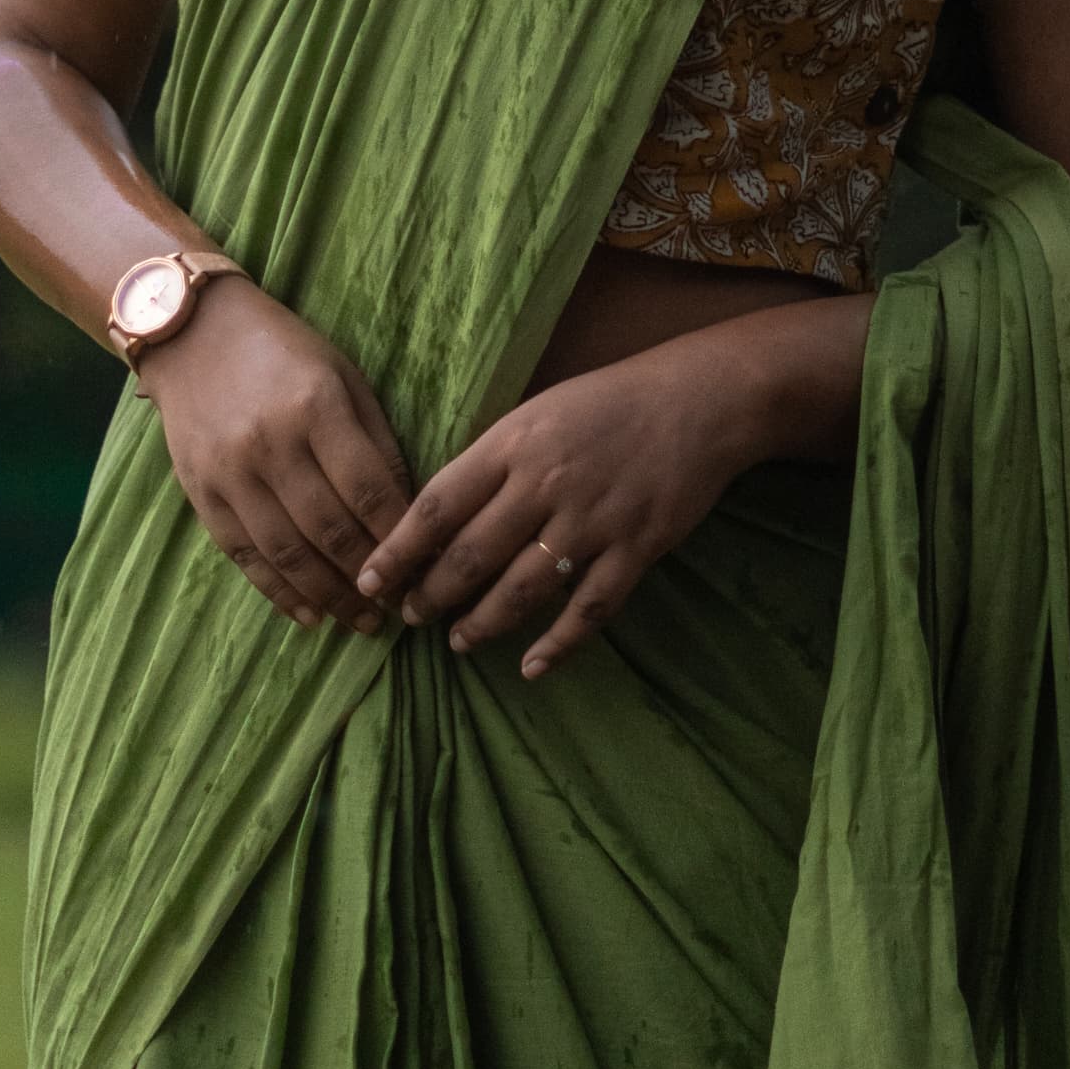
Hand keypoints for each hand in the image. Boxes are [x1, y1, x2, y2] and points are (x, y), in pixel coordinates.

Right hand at [139, 280, 411, 631]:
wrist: (192, 331)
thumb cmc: (283, 350)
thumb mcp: (342, 375)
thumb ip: (373, 439)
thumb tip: (404, 510)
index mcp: (316, 406)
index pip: (369, 488)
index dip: (399, 535)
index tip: (424, 564)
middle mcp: (270, 442)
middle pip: (330, 529)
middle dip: (370, 575)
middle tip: (400, 607)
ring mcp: (230, 471)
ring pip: (287, 552)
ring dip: (329, 596)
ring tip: (361, 622)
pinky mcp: (200, 490)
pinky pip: (243, 554)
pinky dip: (277, 591)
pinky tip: (309, 613)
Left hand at [353, 342, 771, 683]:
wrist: (699, 400)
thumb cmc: (609, 401)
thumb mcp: (538, 411)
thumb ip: (493, 459)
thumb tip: (440, 514)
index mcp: (514, 443)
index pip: (438, 504)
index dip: (398, 549)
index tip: (370, 579)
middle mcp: (547, 484)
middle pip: (472, 554)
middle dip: (432, 594)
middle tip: (411, 617)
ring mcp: (593, 520)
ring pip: (523, 589)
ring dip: (483, 624)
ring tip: (459, 641)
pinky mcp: (636, 548)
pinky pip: (589, 609)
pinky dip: (559, 644)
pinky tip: (533, 667)